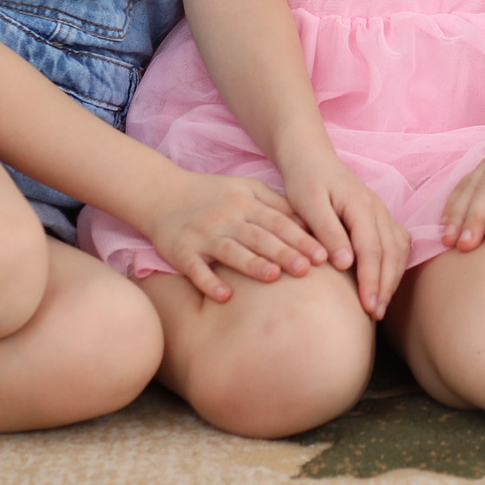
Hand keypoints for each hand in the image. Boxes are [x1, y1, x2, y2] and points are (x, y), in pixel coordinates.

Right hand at [141, 172, 327, 303]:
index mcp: (245, 202)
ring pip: (231, 251)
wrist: (161, 193)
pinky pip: (195, 269)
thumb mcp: (245, 188)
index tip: (323, 255)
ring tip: (273, 277)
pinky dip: (209, 282)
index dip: (300, 237)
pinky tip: (224, 296)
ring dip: (252, 264)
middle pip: (259, 236)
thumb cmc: (212, 194)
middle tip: (307, 269)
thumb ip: (275, 202)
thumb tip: (310, 222)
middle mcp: (226, 218)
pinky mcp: (181, 251)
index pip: (278, 221)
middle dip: (284, 252)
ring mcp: (203, 235)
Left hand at [282, 154, 410, 318]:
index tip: (368, 306)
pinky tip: (385, 284)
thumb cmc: (306, 181)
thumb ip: (327, 231)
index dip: (372, 279)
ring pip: (398, 250)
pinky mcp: (380, 219)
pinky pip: (397, 244)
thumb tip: (345, 263)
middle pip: (391, 252)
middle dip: (386, 285)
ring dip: (392, 279)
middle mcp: (378, 209)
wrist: (312, 159)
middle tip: (376, 314)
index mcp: (361, 205)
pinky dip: (395, 266)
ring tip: (380, 307)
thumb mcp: (308, 202)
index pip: (372, 249)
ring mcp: (382, 213)